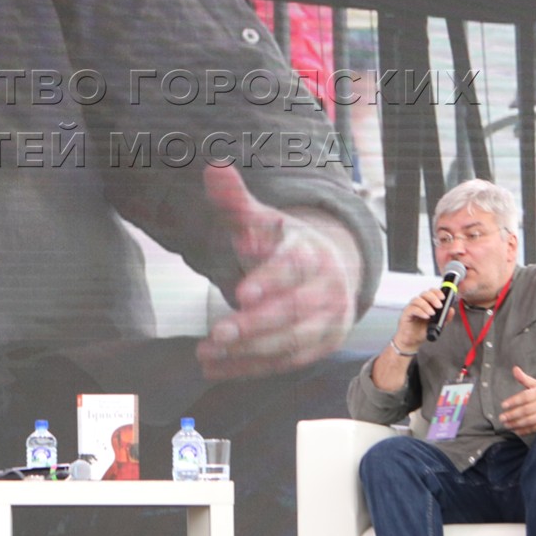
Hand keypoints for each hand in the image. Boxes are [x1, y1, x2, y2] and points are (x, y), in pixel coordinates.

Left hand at [196, 162, 363, 380]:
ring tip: (207, 351)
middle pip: (294, 311)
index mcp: (312, 253)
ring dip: (248, 351)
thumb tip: (214, 167)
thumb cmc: (284, 245)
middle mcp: (326, 290)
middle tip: (219, 331)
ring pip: (289, 342)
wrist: (328, 273)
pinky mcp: (317, 348)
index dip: (269, 280)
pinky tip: (214, 367)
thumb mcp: (262, 220)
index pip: (294, 268)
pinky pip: (283, 363)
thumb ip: (235, 200)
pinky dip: (248, 368)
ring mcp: (326, 323)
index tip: (242, 293)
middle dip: (256, 324)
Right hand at [395, 289, 445, 353]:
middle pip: (424, 293)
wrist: (412, 341)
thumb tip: (451, 310)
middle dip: (433, 298)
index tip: (443, 297)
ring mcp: (411, 308)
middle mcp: (419, 304)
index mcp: (426, 304)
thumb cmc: (422, 331)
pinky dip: (420, 311)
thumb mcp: (437, 325)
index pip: (431, 292)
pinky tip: (425, 316)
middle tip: (439, 306)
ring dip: (426, 305)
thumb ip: (445, 318)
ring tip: (432, 313)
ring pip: (417, 300)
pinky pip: (412, 309)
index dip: (437, 292)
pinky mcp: (406, 314)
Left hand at [498, 367, 535, 434]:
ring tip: (507, 425)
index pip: (524, 397)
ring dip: (517, 424)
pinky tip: (517, 431)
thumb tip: (514, 369)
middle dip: (512, 415)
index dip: (513, 401)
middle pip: (526, 410)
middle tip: (501, 418)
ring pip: (530, 420)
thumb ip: (525, 379)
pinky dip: (526, 431)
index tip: (503, 405)